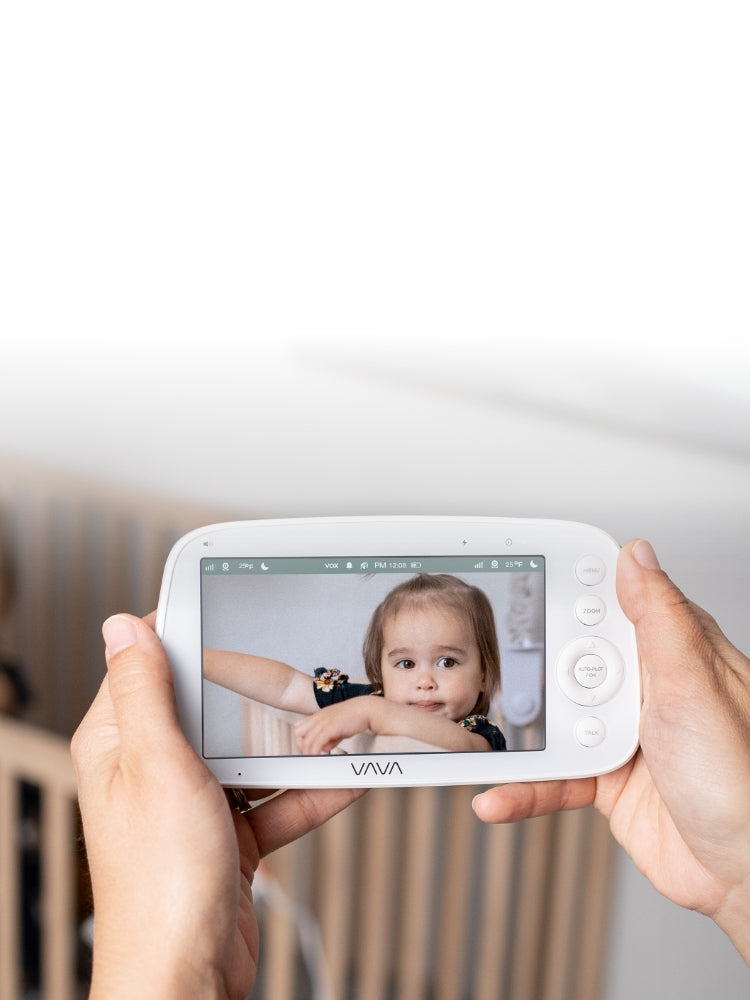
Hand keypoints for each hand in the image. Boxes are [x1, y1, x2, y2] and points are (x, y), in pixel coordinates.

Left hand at [72, 613, 363, 999]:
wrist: (187, 979)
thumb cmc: (159, 885)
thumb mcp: (157, 765)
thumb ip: (145, 692)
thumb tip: (123, 626)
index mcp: (120, 743)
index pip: (151, 666)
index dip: (189, 635)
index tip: (229, 610)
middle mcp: (154, 769)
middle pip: (211, 708)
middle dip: (256, 694)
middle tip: (297, 674)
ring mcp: (193, 804)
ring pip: (249, 753)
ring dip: (293, 745)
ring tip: (335, 724)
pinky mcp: (228, 836)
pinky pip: (275, 799)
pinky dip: (311, 790)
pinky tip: (347, 775)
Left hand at [294, 698, 373, 754]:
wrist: (367, 709)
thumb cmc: (355, 716)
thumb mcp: (339, 727)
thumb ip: (331, 737)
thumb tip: (324, 748)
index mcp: (319, 715)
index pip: (300, 728)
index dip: (302, 741)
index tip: (309, 750)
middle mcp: (319, 717)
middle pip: (298, 733)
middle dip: (302, 746)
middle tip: (311, 755)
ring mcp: (324, 722)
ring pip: (307, 740)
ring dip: (309, 753)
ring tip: (315, 760)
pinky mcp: (330, 727)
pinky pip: (317, 743)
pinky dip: (315, 752)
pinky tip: (320, 756)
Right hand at [473, 539, 749, 963]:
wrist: (747, 874)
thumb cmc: (744, 783)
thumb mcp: (696, 687)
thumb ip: (660, 620)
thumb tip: (635, 555)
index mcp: (674, 651)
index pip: (614, 600)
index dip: (570, 587)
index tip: (524, 574)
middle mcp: (646, 687)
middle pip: (569, 657)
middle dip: (529, 667)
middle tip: (498, 673)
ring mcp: (622, 733)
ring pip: (553, 720)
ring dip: (518, 736)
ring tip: (487, 744)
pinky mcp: (604, 778)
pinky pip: (552, 776)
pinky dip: (524, 787)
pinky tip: (500, 793)